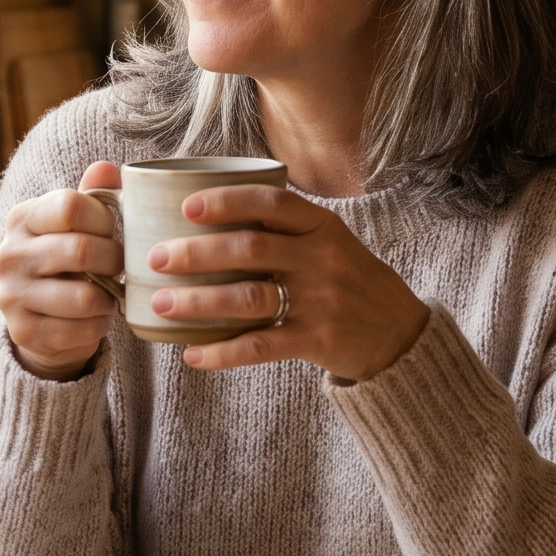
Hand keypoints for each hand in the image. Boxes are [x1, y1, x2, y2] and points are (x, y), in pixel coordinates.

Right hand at [0, 161, 123, 379]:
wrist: (43, 320)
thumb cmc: (68, 262)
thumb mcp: (78, 226)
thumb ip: (93, 197)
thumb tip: (106, 168)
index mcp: (21, 218)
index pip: (71, 206)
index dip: (104, 220)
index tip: (111, 232)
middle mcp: (8, 254)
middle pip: (81, 250)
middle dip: (114, 261)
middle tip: (120, 267)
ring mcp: (12, 295)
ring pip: (84, 296)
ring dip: (108, 297)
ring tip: (107, 293)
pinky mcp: (24, 332)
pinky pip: (81, 330)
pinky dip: (99, 325)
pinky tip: (95, 318)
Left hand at [150, 186, 429, 381]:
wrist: (400, 333)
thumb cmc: (351, 281)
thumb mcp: (331, 242)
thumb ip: (286, 230)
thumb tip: (210, 217)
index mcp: (323, 227)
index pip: (272, 203)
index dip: (227, 201)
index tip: (186, 206)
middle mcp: (322, 259)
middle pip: (250, 249)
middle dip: (197, 253)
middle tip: (156, 259)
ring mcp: (321, 300)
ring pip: (249, 297)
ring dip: (199, 302)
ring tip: (161, 305)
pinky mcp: (318, 340)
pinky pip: (261, 346)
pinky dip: (223, 353)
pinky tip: (193, 355)